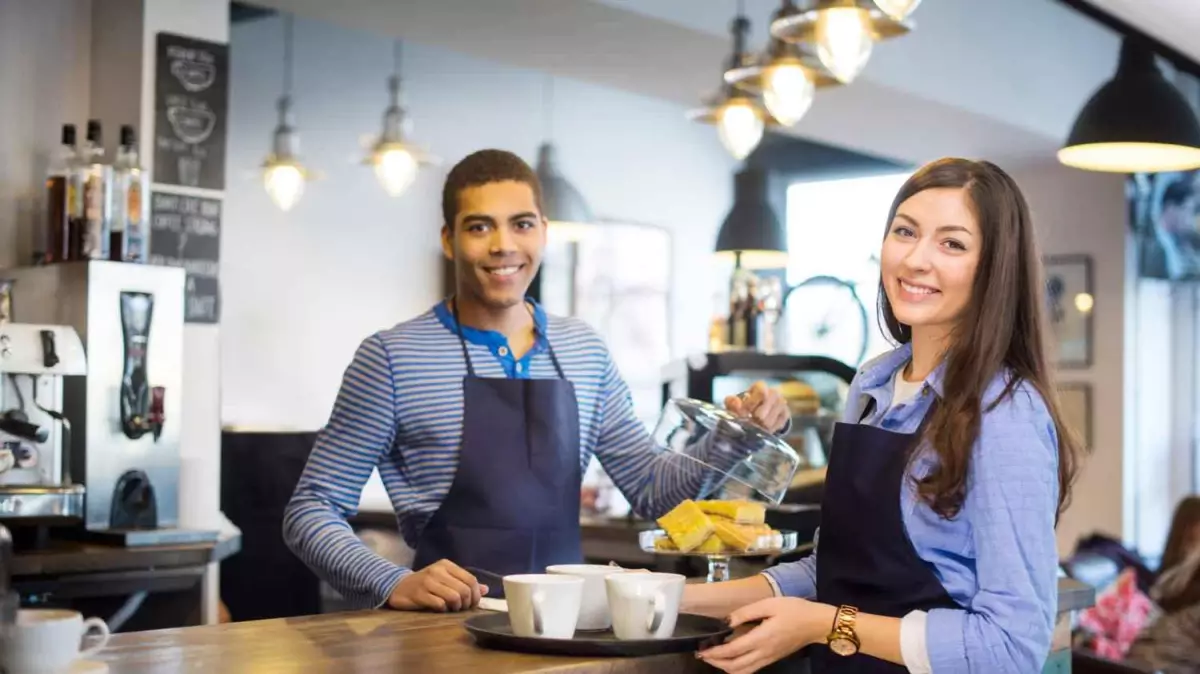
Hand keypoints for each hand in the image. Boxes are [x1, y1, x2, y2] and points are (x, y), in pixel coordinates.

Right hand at [387, 559, 487, 611]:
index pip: (470, 579)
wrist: (399, 587)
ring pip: (454, 597)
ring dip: (456, 608)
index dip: (475, 594)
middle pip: (464, 590)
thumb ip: (464, 583)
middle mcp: (438, 571)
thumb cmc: (426, 584)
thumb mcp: (445, 579)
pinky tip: (440, 609)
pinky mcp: (419, 594)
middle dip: (466, 603)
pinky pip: (440, 604)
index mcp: (446, 565)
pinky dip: (443, 610)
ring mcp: (428, 582)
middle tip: (461, 608)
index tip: (472, 603)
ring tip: (451, 609)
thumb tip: (485, 589)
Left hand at [697, 597, 834, 673]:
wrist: (817, 624)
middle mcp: (764, 653)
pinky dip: (737, 668)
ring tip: (714, 658)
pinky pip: (751, 670)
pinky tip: (731, 658)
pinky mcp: (772, 659)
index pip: (732, 651)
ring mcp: (769, 659)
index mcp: (761, 638)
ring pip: (742, 672)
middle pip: (734, 667)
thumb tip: (727, 621)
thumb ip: (745, 613)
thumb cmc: (794, 610)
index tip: (701, 650)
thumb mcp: (769, 604)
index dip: (714, 653)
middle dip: (716, 663)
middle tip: (702, 654)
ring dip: (725, 668)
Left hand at [724, 381, 789, 433]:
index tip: (743, 413)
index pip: (761, 393)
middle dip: (754, 419)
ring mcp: (781, 403)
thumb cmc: (746, 405)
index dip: (751, 405)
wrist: (759, 411)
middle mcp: (773, 393)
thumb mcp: (735, 403)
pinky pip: (776, 426)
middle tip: (750, 421)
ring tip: (756, 424)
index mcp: (760, 386)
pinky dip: (767, 430)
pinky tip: (763, 427)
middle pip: (764, 411)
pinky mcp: (786, 414)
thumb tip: (737, 404)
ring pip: (769, 422)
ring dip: (760, 426)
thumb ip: (732, 402)